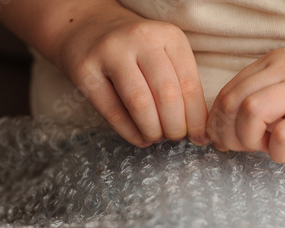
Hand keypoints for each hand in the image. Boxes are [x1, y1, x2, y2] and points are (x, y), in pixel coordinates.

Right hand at [56, 14, 208, 146]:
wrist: (89, 30)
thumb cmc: (137, 52)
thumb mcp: (165, 56)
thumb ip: (182, 86)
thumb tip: (199, 131)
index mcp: (168, 36)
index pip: (189, 83)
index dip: (196, 117)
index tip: (199, 137)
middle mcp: (140, 39)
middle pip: (166, 94)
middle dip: (175, 126)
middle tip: (175, 138)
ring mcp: (110, 53)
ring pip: (139, 102)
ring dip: (152, 130)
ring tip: (156, 138)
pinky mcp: (85, 71)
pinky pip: (112, 111)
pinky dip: (130, 132)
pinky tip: (139, 139)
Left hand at [207, 43, 284, 162]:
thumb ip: (268, 96)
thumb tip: (234, 127)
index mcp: (275, 63)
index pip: (228, 91)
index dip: (218, 121)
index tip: (223, 140)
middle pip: (232, 102)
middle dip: (226, 133)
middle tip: (242, 149)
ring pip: (251, 112)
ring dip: (249, 140)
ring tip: (267, 148)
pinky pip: (284, 134)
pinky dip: (278, 151)